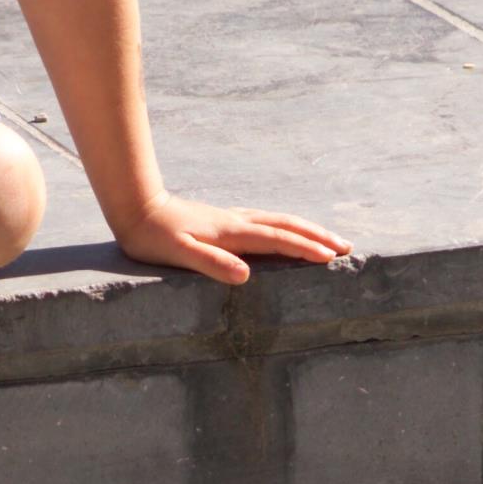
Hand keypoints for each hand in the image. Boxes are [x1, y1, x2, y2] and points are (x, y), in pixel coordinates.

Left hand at [112, 191, 352, 286]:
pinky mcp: (225, 220)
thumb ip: (212, 263)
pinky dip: (287, 226)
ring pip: (279, 221)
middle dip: (318, 236)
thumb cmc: (154, 237)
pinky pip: (266, 221)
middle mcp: (237, 223)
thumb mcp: (179, 254)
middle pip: (287, 226)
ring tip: (329, 239)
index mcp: (232, 234)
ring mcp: (232, 219)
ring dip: (306, 229)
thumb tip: (245, 275)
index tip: (332, 258)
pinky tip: (287, 230)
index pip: (277, 241)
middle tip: (346, 247)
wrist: (136, 208)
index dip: (306, 249)